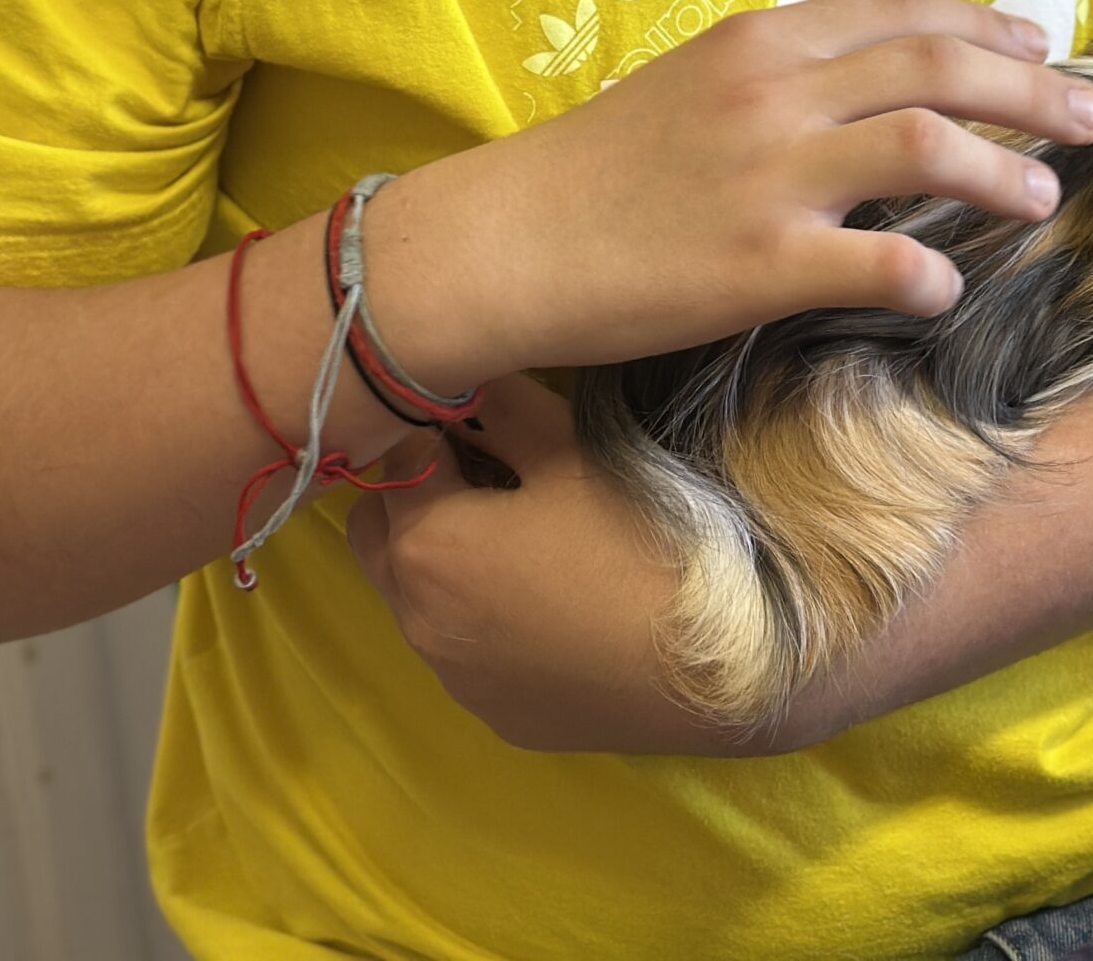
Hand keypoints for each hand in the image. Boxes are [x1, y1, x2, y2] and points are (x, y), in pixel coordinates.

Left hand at [344, 372, 769, 755]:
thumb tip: (468, 377)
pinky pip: (462, 651)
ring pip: (414, 599)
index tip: (483, 421)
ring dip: (444, 560)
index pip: (395, 460)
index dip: (435, 431)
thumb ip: (501, 406)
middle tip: (489, 472)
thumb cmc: (635, 541)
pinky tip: (553, 602)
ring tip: (527, 539)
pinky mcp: (497, 716)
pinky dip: (480, 618)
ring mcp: (455, 679)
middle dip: (416, 495)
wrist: (713, 666)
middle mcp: (416, 622)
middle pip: (379, 537)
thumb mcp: (569, 451)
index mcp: (425, 546)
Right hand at [368, 0, 1092, 386]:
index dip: (984, 23)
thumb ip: (777, 77)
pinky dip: (930, 274)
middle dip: (1034, 88)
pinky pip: (879, 264)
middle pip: (941, 66)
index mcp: (758, 42)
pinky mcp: (759, 265)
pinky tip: (946, 288)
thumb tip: (867, 85)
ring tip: (1044, 197)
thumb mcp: (689, 86)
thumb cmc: (593, 170)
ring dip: (1006, 170)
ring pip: (931, 147)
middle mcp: (774, 93)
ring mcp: (771, 177)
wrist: (505, 240)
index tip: (1039, 45)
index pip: (899, 10)